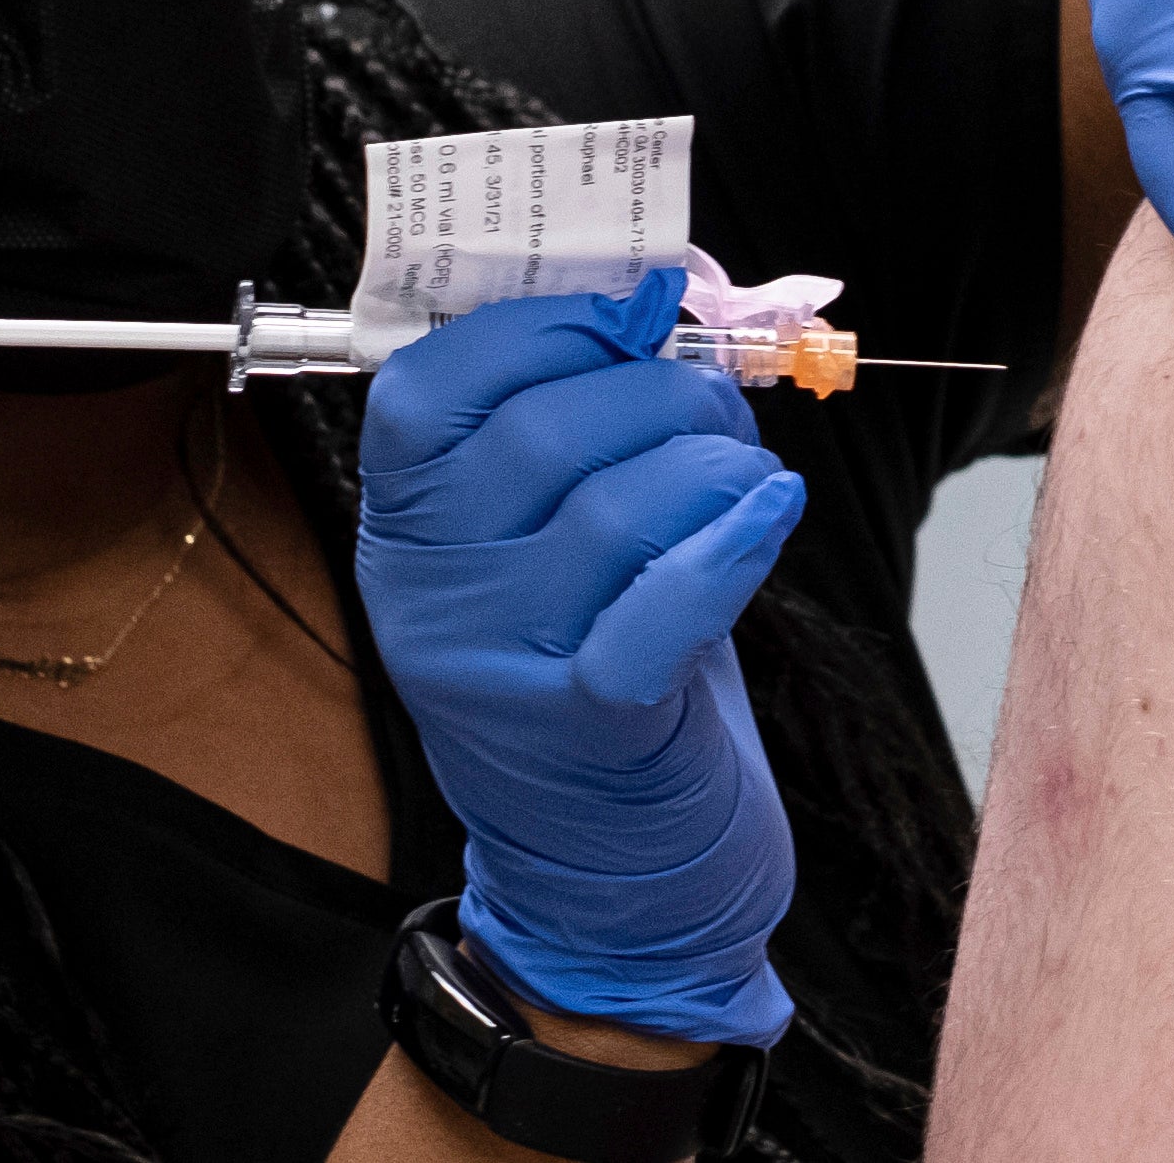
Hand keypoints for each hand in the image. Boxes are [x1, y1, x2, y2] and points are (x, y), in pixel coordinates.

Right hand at [356, 269, 801, 1046]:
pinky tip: (770, 512)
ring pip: (617, 506)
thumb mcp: (546, 547)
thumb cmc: (596, 673)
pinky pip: (663, 607)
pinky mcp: (591, 729)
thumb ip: (573, 425)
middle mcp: (431, 599)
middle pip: (541, 434)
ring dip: (712, 459)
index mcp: (403, 532)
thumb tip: (652, 290)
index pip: (426, 389)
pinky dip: (733, 541)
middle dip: (660, 386)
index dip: (540, 323)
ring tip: (745, 470)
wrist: (613, 882)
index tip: (632, 306)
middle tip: (717, 399)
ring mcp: (502, 668)